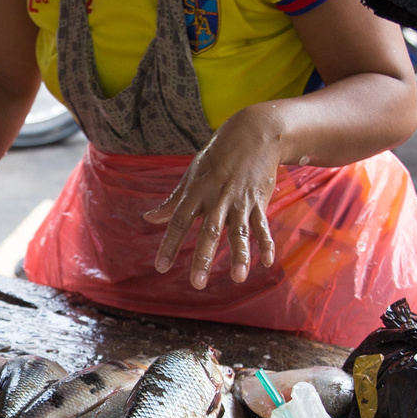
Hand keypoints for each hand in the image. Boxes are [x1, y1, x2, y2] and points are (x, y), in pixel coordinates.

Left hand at [145, 105, 281, 288]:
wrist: (253, 133)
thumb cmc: (217, 156)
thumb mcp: (191, 175)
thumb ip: (173, 201)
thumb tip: (148, 218)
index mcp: (196, 193)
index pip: (178, 222)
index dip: (169, 244)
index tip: (161, 267)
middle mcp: (217, 199)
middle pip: (208, 231)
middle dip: (203, 258)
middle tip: (197, 284)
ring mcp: (239, 201)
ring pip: (239, 231)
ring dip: (240, 255)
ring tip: (239, 278)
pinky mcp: (259, 200)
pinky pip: (263, 225)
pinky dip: (266, 243)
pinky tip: (268, 262)